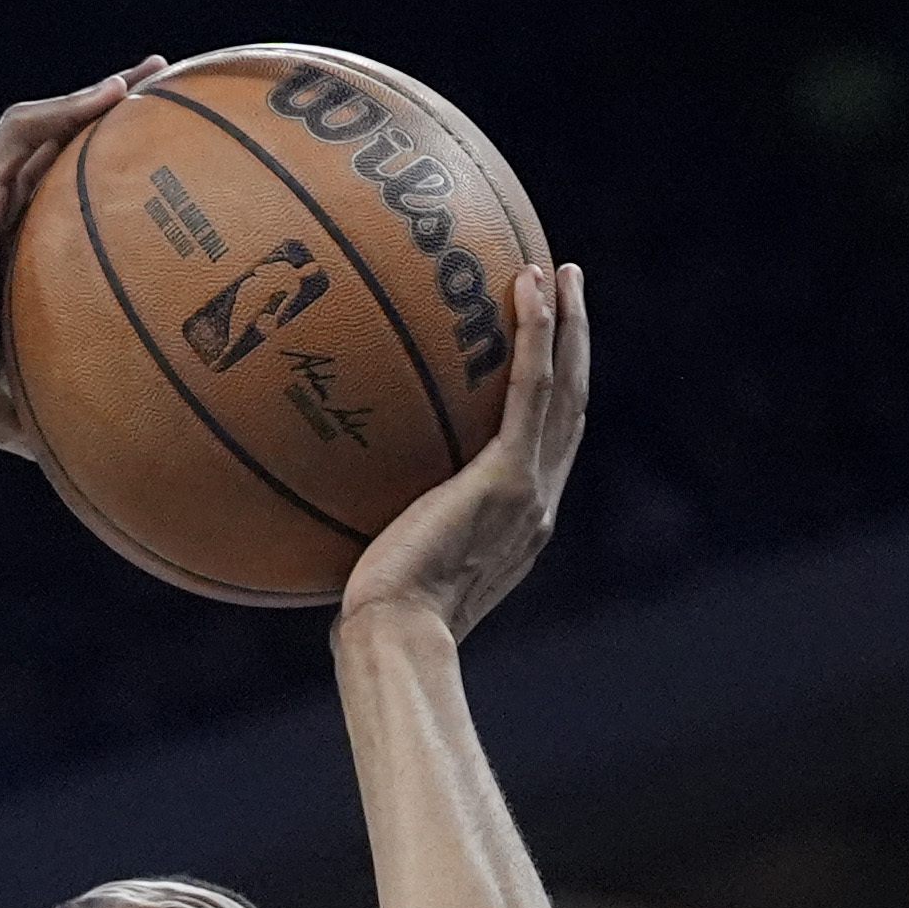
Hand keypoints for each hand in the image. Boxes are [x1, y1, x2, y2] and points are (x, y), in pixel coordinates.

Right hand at [0, 64, 162, 454]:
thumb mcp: (18, 408)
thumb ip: (65, 411)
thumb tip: (124, 455)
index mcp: (14, 268)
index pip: (73, 212)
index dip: (117, 188)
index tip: (172, 179)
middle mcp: (2, 227)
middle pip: (66, 157)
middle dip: (118, 122)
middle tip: (176, 97)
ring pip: (46, 133)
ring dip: (98, 97)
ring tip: (152, 74)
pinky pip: (18, 136)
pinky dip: (63, 110)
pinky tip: (110, 95)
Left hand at [336, 261, 591, 644]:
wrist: (394, 637)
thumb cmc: (375, 620)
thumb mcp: (387, 563)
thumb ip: (386, 524)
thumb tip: (333, 495)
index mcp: (519, 523)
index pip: (547, 446)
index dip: (555, 391)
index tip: (548, 346)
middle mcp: (537, 504)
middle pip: (571, 408)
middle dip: (575, 345)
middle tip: (568, 288)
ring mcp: (530, 490)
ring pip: (564, 390)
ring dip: (568, 324)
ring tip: (560, 270)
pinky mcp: (508, 478)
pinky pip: (530, 389)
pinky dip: (536, 334)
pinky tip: (528, 285)